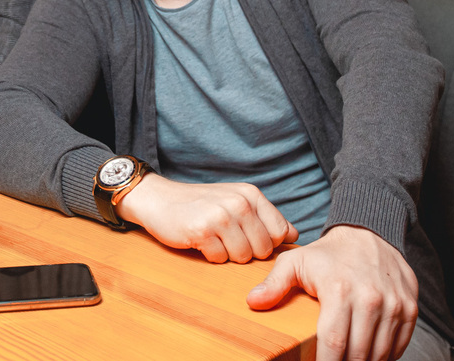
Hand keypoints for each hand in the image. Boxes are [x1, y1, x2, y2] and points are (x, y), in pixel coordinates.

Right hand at [116, 174, 297, 262]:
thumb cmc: (200, 204)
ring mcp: (220, 216)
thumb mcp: (236, 201)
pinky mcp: (202, 231)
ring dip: (228, 254)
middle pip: (263, 250)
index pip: (280, 233)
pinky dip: (211, 255)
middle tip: (226, 237)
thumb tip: (295, 235)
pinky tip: (200, 240)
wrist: (159, 199)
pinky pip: (220, 259)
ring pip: (243, 257)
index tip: (248, 236)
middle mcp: (239, 202)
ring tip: (213, 238)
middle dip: (247, 251)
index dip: (266, 242)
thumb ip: (265, 217)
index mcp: (251, 194)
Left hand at [247, 225, 417, 360]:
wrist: (368, 233)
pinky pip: (399, 345)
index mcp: (339, 290)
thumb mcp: (295, 262)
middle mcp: (370, 299)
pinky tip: (368, 355)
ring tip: (347, 360)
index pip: (334, 343)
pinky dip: (385, 356)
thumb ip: (274, 284)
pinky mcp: (410, 308)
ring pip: (380, 354)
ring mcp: (394, 304)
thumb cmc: (328, 254)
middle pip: (358, 353)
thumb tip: (253, 303)